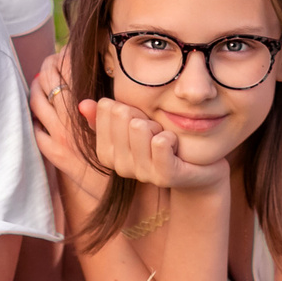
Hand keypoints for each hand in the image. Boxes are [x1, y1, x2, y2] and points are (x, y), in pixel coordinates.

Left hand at [27, 54, 110, 205]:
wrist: (123, 194)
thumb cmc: (132, 152)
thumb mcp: (125, 121)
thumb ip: (108, 98)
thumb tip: (98, 71)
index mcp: (86, 108)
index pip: (68, 71)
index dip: (66, 55)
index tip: (68, 49)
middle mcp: (68, 122)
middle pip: (48, 82)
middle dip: (49, 66)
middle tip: (52, 59)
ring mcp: (58, 139)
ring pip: (36, 104)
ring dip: (37, 87)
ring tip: (41, 80)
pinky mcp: (55, 155)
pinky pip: (36, 132)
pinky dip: (34, 119)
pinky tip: (38, 114)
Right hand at [79, 97, 228, 192]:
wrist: (197, 168)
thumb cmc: (161, 142)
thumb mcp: (132, 125)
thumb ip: (105, 117)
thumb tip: (84, 104)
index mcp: (106, 153)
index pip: (107, 108)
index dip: (129, 107)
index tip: (141, 121)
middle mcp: (120, 166)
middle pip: (123, 114)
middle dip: (144, 115)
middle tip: (156, 130)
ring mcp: (142, 173)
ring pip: (140, 127)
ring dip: (159, 126)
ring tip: (165, 138)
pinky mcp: (165, 176)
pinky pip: (160, 143)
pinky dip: (170, 136)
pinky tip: (174, 144)